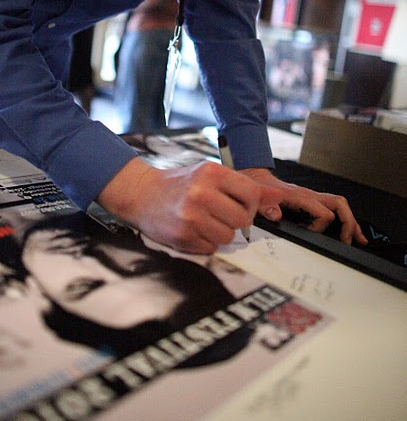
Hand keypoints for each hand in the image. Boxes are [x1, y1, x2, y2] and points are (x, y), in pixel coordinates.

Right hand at [97, 157, 260, 253]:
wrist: (142, 194)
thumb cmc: (181, 183)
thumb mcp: (211, 175)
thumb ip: (244, 186)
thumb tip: (278, 197)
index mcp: (211, 173)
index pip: (252, 194)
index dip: (251, 203)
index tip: (241, 203)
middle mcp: (201, 193)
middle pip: (243, 219)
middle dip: (237, 220)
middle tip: (221, 213)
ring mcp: (191, 216)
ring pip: (229, 236)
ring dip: (221, 232)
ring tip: (205, 220)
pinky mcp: (183, 236)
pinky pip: (212, 247)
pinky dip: (207, 241)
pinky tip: (194, 229)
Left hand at [239, 168, 367, 245]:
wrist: (259, 181)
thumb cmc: (262, 191)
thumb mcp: (260, 199)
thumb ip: (267, 208)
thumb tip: (277, 215)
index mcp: (299, 196)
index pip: (322, 212)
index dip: (320, 227)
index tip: (312, 234)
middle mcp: (310, 195)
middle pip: (339, 205)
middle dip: (347, 222)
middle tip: (347, 240)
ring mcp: (314, 198)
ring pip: (340, 206)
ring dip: (351, 222)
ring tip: (359, 239)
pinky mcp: (314, 202)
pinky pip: (335, 209)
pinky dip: (345, 220)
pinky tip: (351, 232)